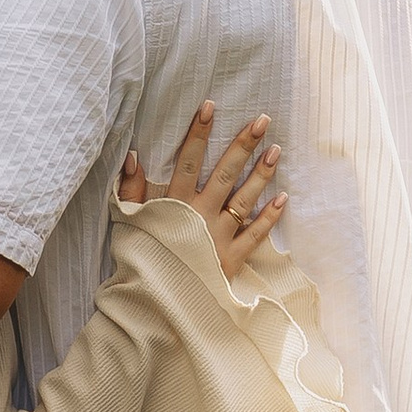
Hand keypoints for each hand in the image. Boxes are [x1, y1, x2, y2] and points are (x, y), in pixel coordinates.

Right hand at [118, 102, 286, 281]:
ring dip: (261, 174)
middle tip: (262, 120)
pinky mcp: (231, 259)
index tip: (210, 106)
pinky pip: (255, 235)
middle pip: (224, 173)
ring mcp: (218, 237)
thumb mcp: (128, 221)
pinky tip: (283, 198)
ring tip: (276, 150)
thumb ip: (130, 188)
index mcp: (174, 203)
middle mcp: (200, 215)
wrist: (154, 305)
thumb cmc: (140, 258)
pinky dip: (269, 217)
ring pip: (243, 200)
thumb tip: (133, 155)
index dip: (199, 132)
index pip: (188, 160)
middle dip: (243, 145)